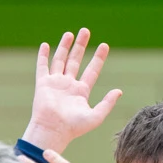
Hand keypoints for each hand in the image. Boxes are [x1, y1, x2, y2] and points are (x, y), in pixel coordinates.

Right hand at [22, 28, 122, 153]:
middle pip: (76, 60)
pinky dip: (43, 56)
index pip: (92, 70)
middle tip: (85, 31)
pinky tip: (46, 45)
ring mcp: (55, 83)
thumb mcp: (96, 116)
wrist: (53, 131)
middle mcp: (68, 85)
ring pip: (60, 60)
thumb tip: (119, 91)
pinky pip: (43, 67)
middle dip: (81, 45)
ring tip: (70, 33)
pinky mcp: (43, 84)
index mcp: (81, 92)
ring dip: (64, 46)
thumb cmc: (74, 128)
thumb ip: (107, 103)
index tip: (104, 45)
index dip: (98, 58)